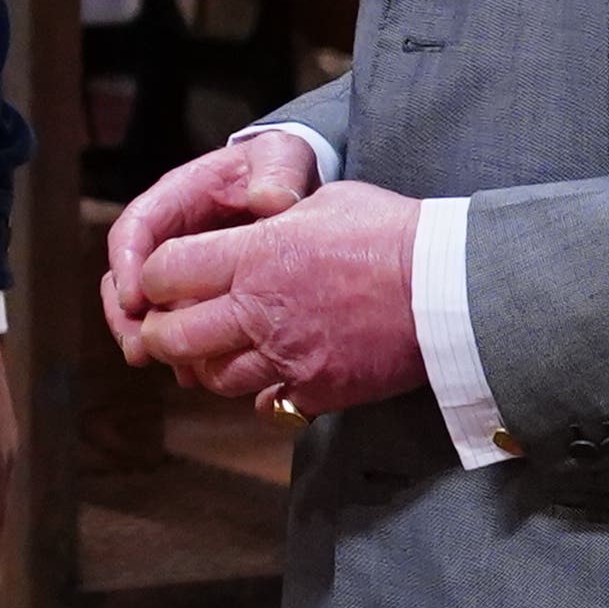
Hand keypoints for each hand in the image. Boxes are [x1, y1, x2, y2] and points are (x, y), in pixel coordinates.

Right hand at [99, 126, 322, 358]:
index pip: (135, 228)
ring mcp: (180, 266)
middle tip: (140, 349)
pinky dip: (181, 348)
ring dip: (147, 338)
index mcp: (178, 197)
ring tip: (166, 367)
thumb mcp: (282, 157)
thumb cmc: (281, 167)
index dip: (128, 264)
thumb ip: (277, 173)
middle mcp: (168, 234)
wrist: (296, 187)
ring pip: (143, 306)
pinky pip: (177, 322)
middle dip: (126, 315)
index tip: (136, 299)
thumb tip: (269, 200)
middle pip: (126, 275)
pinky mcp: (197, 291)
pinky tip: (195, 373)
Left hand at [123, 181, 428, 418]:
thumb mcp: (322, 202)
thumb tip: (250, 217)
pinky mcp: (315, 390)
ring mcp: (285, 357)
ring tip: (221, 347)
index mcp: (253, 256)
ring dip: (205, 365)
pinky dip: (259, 393)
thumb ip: (271, 221)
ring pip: (210, 377)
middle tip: (172, 323)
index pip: (162, 273)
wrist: (453, 289)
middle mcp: (258, 310)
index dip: (155, 276)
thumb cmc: (393, 233)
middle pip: (170, 337)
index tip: (166, 276)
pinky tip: (270, 373)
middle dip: (160, 331)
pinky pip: (264, 405)